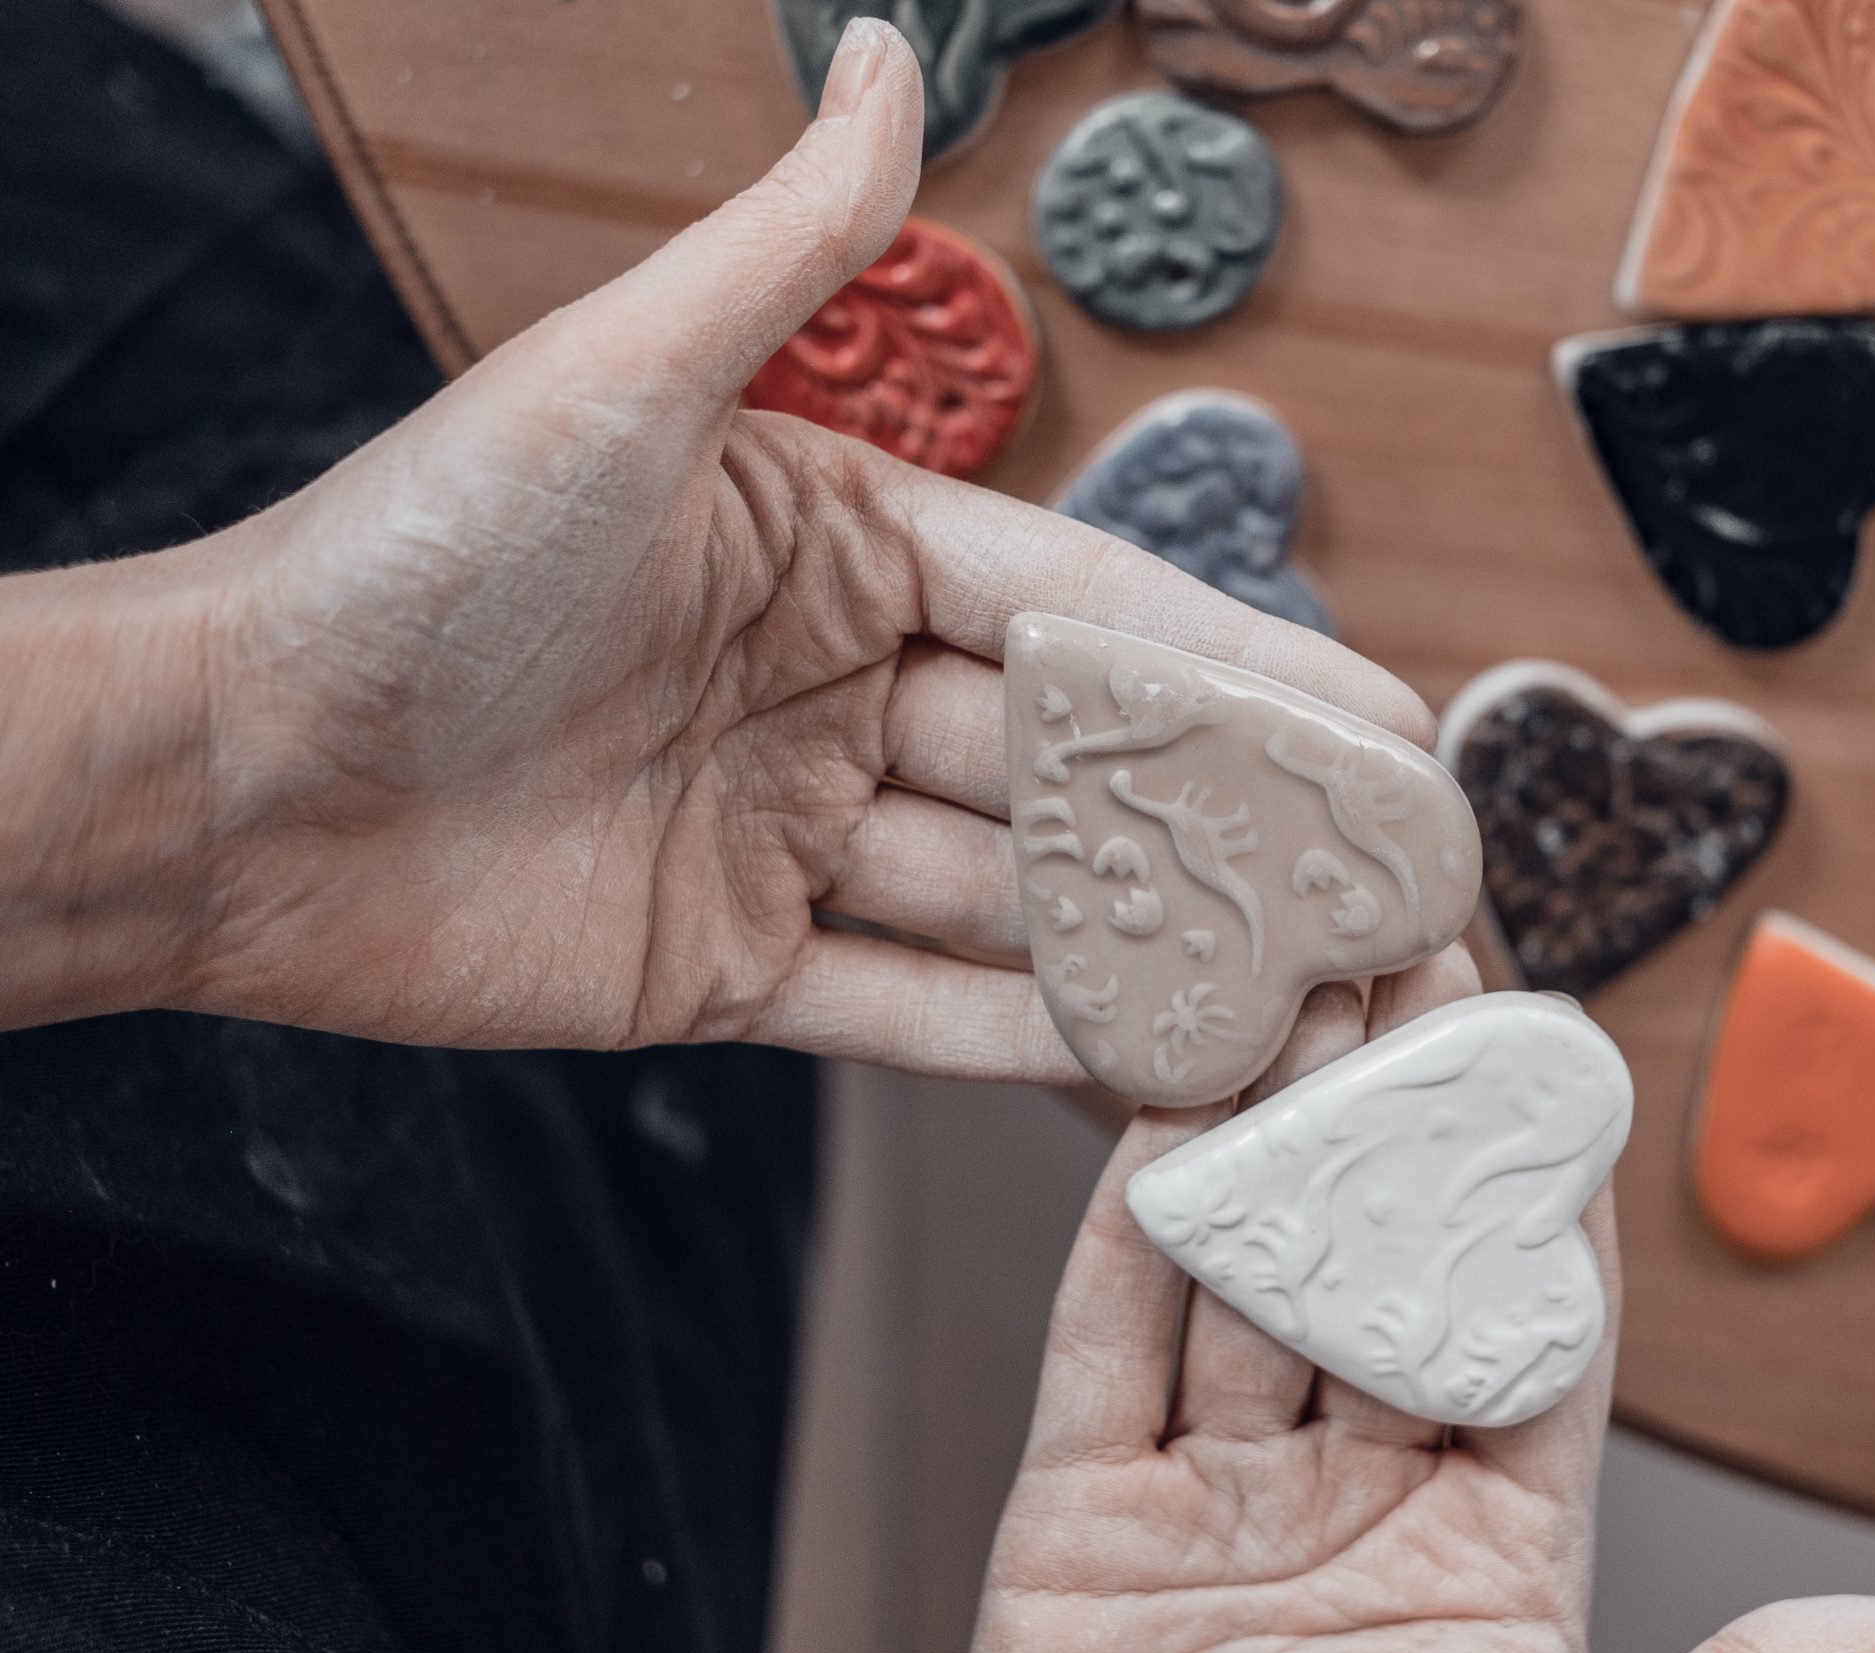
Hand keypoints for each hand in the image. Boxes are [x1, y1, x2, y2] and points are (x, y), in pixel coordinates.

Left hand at [0, 20, 1424, 1069]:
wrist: (228, 776)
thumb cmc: (415, 556)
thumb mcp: (621, 379)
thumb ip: (791, 249)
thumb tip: (884, 53)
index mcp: (834, 546)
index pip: (1080, 605)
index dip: (1231, 665)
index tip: (1373, 721)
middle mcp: (830, 688)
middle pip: (1070, 762)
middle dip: (1224, 819)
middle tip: (1389, 876)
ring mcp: (790, 836)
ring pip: (1012, 897)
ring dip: (1152, 944)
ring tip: (1313, 993)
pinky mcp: (736, 972)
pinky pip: (915, 1008)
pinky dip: (1028, 1043)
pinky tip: (1155, 1073)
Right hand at [963, 947, 1874, 1652]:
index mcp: (1497, 1558)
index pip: (1533, 1330)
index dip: (1539, 1184)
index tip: (1551, 1051)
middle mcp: (1354, 1510)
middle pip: (1381, 1272)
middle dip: (1394, 1114)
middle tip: (1405, 958)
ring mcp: (1212, 1513)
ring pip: (1247, 1281)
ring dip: (1267, 1133)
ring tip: (1294, 987)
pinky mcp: (1078, 1534)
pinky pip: (1110, 1354)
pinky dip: (1131, 1234)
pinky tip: (1168, 1118)